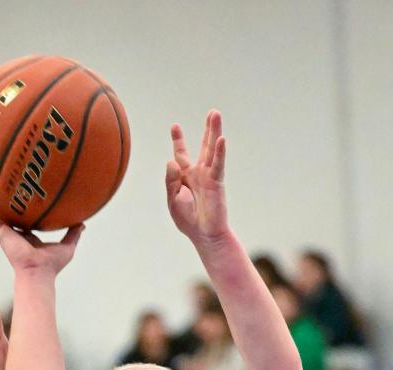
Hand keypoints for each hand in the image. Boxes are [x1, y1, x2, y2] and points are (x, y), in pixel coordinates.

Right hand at [0, 193, 83, 275]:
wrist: (39, 273)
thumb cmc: (51, 266)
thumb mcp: (67, 247)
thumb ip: (73, 234)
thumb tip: (83, 223)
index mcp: (26, 236)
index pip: (20, 220)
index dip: (16, 210)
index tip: (12, 199)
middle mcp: (13, 234)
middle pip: (2, 215)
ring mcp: (5, 233)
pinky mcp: (0, 233)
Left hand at [165, 110, 228, 244]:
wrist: (203, 234)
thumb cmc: (187, 220)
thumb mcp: (172, 200)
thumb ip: (170, 180)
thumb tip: (171, 160)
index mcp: (185, 177)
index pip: (181, 154)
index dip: (178, 141)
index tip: (175, 126)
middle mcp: (199, 173)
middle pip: (203, 146)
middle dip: (207, 129)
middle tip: (212, 112)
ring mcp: (209, 176)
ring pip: (212, 149)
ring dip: (214, 131)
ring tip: (216, 114)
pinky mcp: (217, 182)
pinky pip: (218, 164)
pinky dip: (220, 152)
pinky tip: (221, 139)